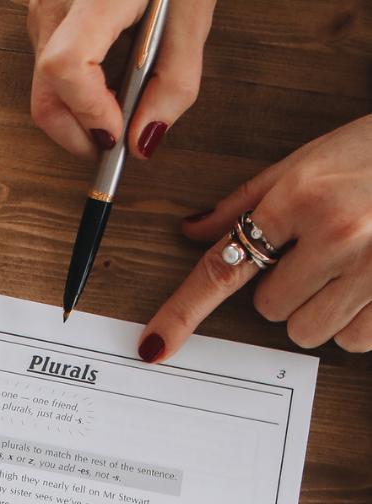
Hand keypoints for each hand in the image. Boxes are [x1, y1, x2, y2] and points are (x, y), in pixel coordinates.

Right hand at [28, 0, 215, 159]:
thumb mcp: (193, 9)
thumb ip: (174, 80)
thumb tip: (144, 139)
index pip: (66, 67)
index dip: (88, 113)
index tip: (116, 133)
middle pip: (45, 91)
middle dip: (76, 132)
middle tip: (112, 142)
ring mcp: (43, 1)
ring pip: (42, 82)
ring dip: (75, 109)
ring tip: (114, 106)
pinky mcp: (44, 5)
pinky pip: (46, 60)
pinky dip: (71, 85)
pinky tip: (104, 79)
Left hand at [138, 115, 371, 361]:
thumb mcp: (317, 156)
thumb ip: (251, 198)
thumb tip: (192, 229)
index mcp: (303, 194)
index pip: (223, 266)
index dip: (184, 312)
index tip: (156, 345)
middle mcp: (337, 232)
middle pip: (269, 307)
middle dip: (291, 286)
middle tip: (329, 251)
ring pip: (307, 329)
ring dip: (325, 307)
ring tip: (358, 263)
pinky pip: (354, 340)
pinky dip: (361, 321)